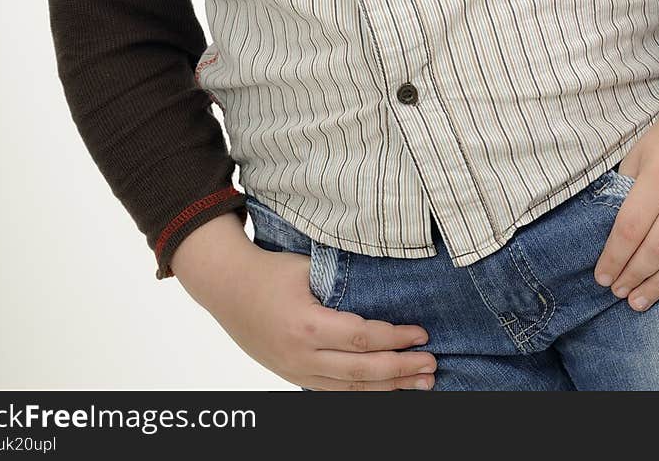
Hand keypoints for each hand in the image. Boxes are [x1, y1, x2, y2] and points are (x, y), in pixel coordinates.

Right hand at [214, 239, 436, 389]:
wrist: (227, 289)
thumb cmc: (270, 271)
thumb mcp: (308, 267)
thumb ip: (343, 282)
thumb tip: (387, 288)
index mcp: (307, 325)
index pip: (362, 338)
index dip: (395, 339)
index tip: (422, 334)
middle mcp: (302, 356)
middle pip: (362, 371)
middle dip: (401, 369)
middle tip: (431, 365)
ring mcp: (296, 371)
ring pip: (351, 389)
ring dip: (389, 388)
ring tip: (421, 384)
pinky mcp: (294, 377)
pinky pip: (334, 392)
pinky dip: (364, 392)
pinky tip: (386, 390)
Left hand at [592, 99, 658, 311]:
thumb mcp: (640, 153)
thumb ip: (627, 189)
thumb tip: (612, 231)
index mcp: (658, 179)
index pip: (629, 230)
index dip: (613, 258)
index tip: (602, 277)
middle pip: (656, 250)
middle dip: (633, 277)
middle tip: (620, 294)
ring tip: (640, 301)